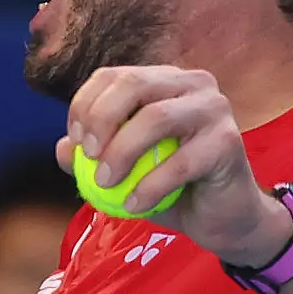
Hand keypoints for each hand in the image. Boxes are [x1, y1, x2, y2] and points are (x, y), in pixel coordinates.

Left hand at [60, 66, 292, 266]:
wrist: (223, 218)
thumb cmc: (172, 189)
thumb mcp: (125, 173)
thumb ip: (95, 158)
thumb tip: (63, 148)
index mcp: (165, 80)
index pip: (116, 75)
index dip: (87, 103)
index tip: (76, 141)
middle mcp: (192, 83)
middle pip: (134, 84)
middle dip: (101, 118)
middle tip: (88, 156)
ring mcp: (214, 108)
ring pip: (156, 117)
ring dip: (122, 152)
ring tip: (105, 184)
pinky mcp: (229, 140)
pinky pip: (181, 161)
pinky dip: (150, 186)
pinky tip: (134, 205)